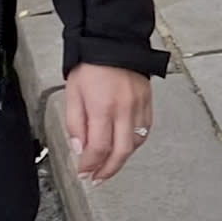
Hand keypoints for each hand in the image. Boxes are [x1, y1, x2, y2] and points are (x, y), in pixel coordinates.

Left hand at [64, 63, 152, 184]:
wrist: (114, 42)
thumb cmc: (90, 65)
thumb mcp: (73, 94)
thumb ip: (75, 124)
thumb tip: (80, 148)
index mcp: (103, 107)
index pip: (99, 148)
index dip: (90, 165)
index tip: (83, 172)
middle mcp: (125, 109)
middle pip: (121, 152)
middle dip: (108, 170)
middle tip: (97, 178)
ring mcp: (139, 106)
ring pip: (135, 143)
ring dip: (122, 158)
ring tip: (109, 165)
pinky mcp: (148, 101)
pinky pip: (145, 129)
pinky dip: (135, 142)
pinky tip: (125, 146)